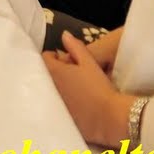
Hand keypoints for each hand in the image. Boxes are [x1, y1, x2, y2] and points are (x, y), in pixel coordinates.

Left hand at [43, 32, 133, 146]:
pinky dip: (60, 103)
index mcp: (54, 72)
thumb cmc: (99, 87)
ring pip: (49, 91)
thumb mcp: (89, 62)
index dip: (54, 56)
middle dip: (53, 72)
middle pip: (45, 75)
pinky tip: (73, 103)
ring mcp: (53, 104)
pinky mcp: (59, 118)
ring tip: (71, 87)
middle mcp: (49, 88)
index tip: (64, 59)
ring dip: (56, 87)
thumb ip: (75, 47)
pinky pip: (55, 107)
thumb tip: (64, 35)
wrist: (109, 117)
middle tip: (68, 73)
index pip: (45, 58)